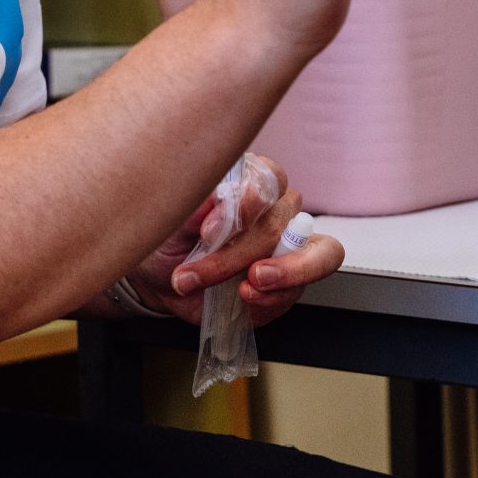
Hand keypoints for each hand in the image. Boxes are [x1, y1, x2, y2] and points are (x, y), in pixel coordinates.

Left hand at [122, 159, 344, 327]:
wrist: (162, 279)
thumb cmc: (169, 239)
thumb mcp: (170, 220)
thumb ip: (196, 206)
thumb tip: (217, 202)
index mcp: (251, 183)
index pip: (272, 179)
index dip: (249, 202)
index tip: (210, 231)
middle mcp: (277, 210)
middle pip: (280, 224)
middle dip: (238, 254)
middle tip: (199, 273)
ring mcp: (290, 249)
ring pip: (314, 254)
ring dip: (278, 275)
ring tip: (243, 287)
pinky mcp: (289, 284)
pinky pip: (298, 290)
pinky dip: (273, 298)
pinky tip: (244, 297)